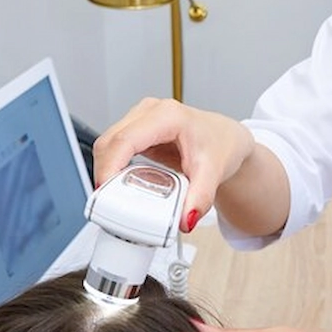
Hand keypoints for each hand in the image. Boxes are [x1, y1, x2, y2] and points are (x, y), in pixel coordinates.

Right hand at [93, 98, 253, 230]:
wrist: (226, 140)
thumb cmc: (221, 145)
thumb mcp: (214, 173)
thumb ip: (200, 198)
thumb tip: (185, 220)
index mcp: (167, 116)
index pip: (126, 140)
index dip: (109, 166)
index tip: (105, 191)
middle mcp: (149, 112)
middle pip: (110, 142)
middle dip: (105, 173)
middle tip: (109, 203)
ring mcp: (140, 119)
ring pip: (107, 145)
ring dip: (107, 171)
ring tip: (116, 197)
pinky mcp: (136, 131)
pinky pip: (114, 149)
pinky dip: (113, 169)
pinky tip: (121, 186)